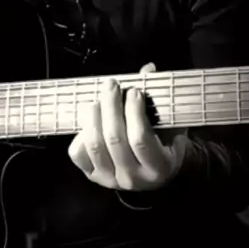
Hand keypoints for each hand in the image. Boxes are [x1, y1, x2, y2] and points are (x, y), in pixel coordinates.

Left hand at [68, 63, 187, 191]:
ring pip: (95, 145)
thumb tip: (148, 69)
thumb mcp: (170, 125)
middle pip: (115, 139)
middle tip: (112, 86)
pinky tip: (90, 120)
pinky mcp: (92, 175)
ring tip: (99, 99)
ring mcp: (110, 178)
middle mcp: (133, 178)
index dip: (134, 112)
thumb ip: (160, 100)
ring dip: (94, 116)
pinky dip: (80, 134)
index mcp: (158, 167)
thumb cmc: (164, 144)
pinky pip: (78, 153)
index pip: (140, 139)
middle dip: (111, 107)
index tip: (134, 91)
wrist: (153, 172)